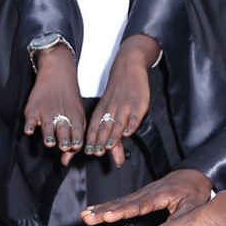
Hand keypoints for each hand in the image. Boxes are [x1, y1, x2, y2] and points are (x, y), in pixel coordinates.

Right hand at [23, 43, 87, 161]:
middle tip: (64, 146)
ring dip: (49, 134)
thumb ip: (75, 138)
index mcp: (75, 118)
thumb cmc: (70, 99)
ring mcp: (46, 111)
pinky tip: (29, 130)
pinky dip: (29, 124)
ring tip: (49, 142)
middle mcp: (61, 115)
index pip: (77, 131)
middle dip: (64, 138)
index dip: (76, 139)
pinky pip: (31, 118)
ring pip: (48, 125)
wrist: (58, 74)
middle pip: (63, 129)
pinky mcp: (33, 108)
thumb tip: (66, 162)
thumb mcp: (78, 115)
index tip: (75, 146)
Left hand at [81, 34, 158, 163]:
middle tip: (96, 153)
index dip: (91, 141)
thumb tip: (115, 157)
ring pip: (117, 123)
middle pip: (104, 128)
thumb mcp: (110, 110)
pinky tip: (128, 133)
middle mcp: (111, 110)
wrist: (127, 68)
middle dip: (99, 142)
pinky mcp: (138, 105)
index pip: (94, 128)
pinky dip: (130, 124)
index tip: (88, 153)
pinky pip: (134, 116)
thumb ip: (111, 133)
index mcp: (101, 111)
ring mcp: (124, 107)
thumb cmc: (117, 94)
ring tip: (108, 147)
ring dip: (112, 135)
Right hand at [81, 167, 211, 225]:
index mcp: (161, 194)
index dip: (123, 211)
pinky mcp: (141, 195)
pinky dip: (107, 206)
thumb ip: (180, 219)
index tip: (109, 217)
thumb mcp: (194, 205)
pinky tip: (95, 211)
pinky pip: (122, 201)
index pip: (139, 205)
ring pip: (119, 201)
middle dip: (104, 210)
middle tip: (87, 217)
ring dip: (101, 209)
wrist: (195, 174)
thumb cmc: (196, 191)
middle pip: (123, 202)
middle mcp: (148, 192)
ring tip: (85, 215)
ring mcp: (143, 193)